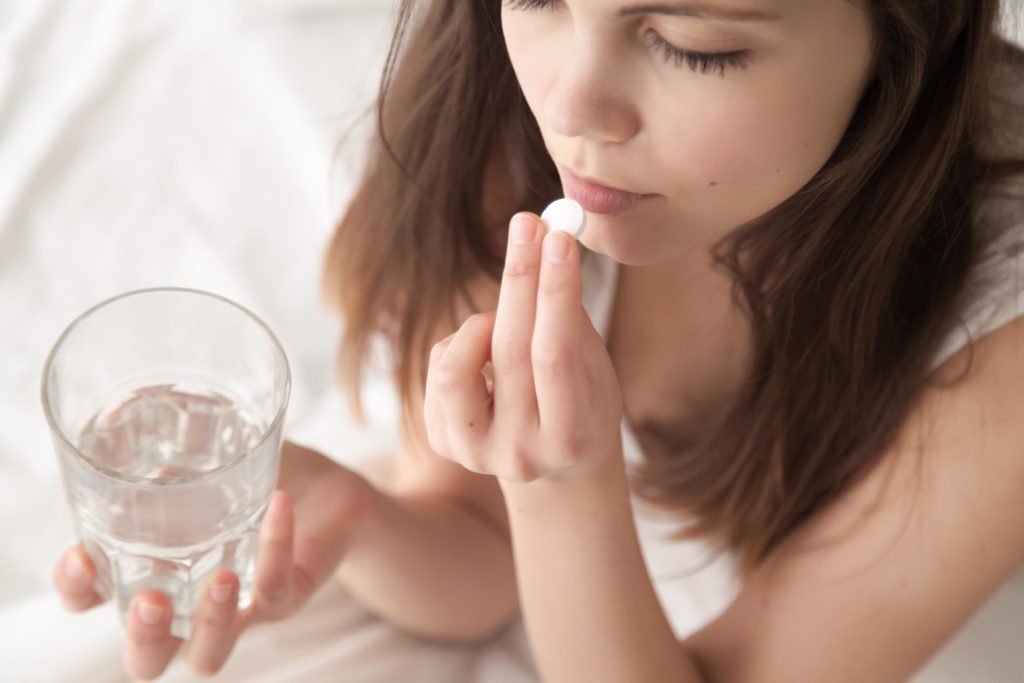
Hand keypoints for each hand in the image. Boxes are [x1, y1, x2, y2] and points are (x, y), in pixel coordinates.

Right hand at [52, 441, 372, 678]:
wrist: (329, 490)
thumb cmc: (258, 475)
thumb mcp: (213, 447)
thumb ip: (172, 429)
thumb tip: (126, 405)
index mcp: (149, 566)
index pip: (92, 596)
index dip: (78, 588)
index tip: (82, 557)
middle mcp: (186, 600)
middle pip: (144, 656)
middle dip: (142, 638)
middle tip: (150, 602)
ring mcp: (236, 607)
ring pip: (208, 654)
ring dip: (210, 624)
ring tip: (220, 578)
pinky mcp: (284, 597)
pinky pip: (276, 591)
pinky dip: (276, 548)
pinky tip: (279, 506)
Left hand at [423, 212, 623, 483]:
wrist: (553, 461)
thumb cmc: (581, 398)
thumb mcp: (593, 366)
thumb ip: (570, 316)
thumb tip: (547, 239)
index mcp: (571, 437)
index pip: (557, 355)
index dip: (556, 293)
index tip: (559, 236)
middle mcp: (521, 454)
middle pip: (510, 352)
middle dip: (521, 278)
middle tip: (528, 224)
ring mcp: (477, 454)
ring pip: (457, 366)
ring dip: (481, 323)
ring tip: (500, 321)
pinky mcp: (444, 443)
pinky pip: (440, 369)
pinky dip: (461, 344)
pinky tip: (484, 354)